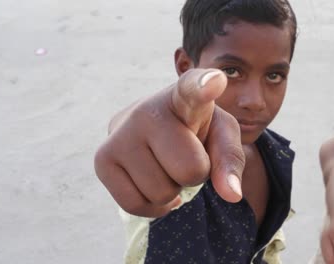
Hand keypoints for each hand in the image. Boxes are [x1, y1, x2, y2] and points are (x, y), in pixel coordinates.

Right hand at [94, 69, 244, 216]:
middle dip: (195, 174)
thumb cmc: (193, 131)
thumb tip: (231, 194)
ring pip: (162, 193)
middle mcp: (147, 110)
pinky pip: (135, 205)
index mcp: (184, 96)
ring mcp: (119, 134)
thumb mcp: (220, 136)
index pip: (192, 89)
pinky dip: (151, 205)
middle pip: (190, 170)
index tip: (213, 82)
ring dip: (171, 189)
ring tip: (164, 163)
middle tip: (184, 155)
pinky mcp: (102, 160)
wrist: (152, 130)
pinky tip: (153, 182)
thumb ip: (231, 159)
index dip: (204, 86)